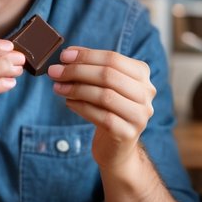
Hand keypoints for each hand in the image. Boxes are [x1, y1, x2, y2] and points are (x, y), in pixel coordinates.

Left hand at [48, 47, 154, 169]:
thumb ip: (91, 67)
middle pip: (109, 76)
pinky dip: (81, 107)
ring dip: (77, 89)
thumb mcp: (104, 85)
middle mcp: (146, 93)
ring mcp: (139, 114)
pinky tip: (69, 103)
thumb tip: (69, 53)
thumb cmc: (109, 110)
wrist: (117, 147)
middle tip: (55, 72)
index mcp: (142, 74)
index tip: (63, 56)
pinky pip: (101, 116)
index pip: (113, 58)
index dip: (86, 56)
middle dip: (77, 71)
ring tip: (58, 88)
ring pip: (105, 96)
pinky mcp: (128, 133)